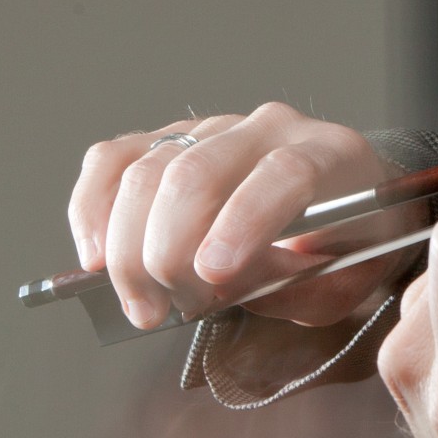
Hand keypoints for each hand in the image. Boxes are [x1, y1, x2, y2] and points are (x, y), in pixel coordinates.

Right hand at [68, 103, 408, 331]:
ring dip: (129, 247)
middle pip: (198, 172)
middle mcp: (270, 128)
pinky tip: (95, 257)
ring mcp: (214, 128)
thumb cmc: (345, 247)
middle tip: (164, 310)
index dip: (242, 221)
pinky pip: (113, 160)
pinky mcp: (168, 139)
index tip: (212, 275)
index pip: (282, 172)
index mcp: (330, 154)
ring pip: (148, 169)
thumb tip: (217, 283)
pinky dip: (92, 209)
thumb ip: (291, 284)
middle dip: (167, 251)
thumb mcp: (341, 281)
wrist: (344, 211)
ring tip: (142, 304)